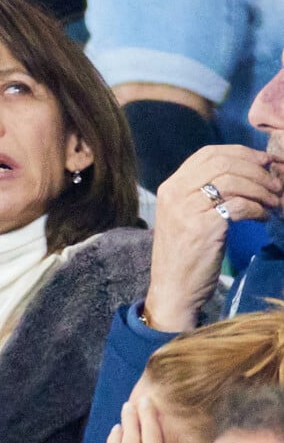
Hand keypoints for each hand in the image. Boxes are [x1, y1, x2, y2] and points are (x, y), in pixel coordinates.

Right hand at [144, 144, 282, 331]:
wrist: (173, 290)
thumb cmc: (183, 255)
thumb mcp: (184, 217)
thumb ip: (201, 193)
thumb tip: (242, 171)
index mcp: (170, 187)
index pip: (208, 154)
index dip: (241, 153)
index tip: (263, 162)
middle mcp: (175, 194)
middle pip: (223, 163)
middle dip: (255, 169)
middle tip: (274, 182)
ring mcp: (188, 210)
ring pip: (233, 181)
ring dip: (261, 189)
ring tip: (273, 201)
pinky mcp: (204, 227)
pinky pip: (239, 206)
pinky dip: (257, 209)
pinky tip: (264, 217)